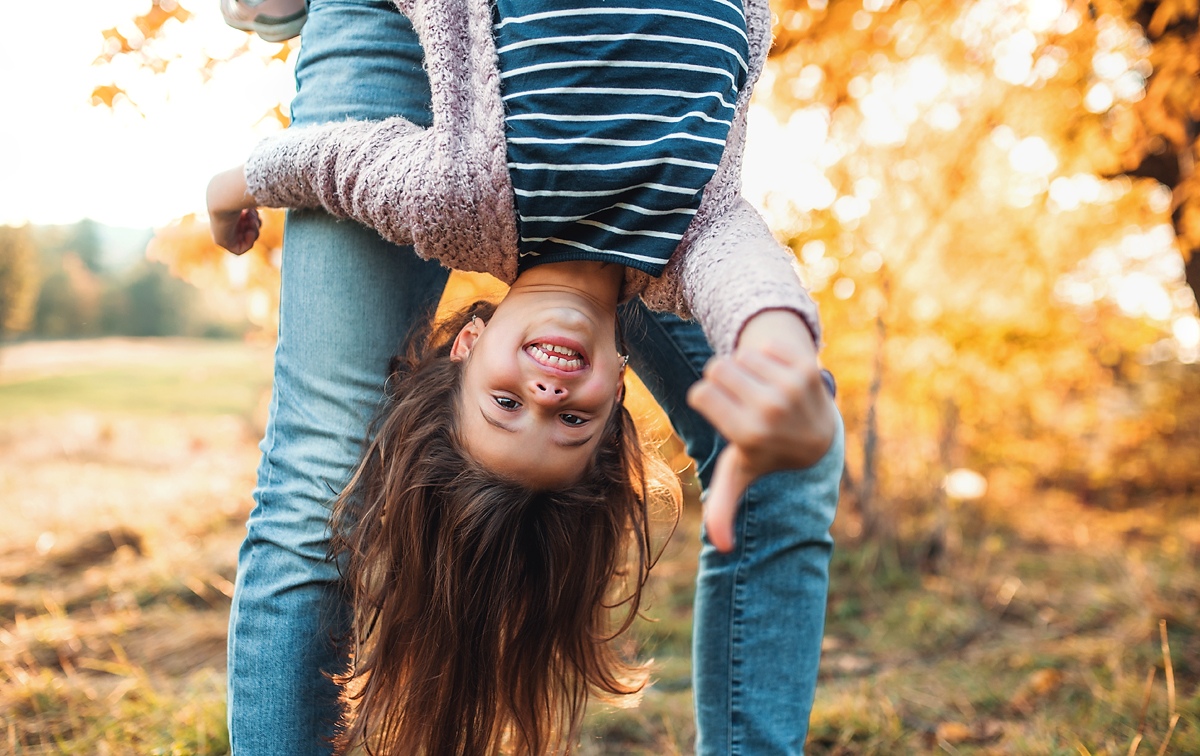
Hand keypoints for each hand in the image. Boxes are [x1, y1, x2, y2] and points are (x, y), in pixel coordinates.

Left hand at [206, 165, 259, 254]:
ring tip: (252, 220)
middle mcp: (222, 218)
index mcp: (226, 205)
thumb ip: (264, 188)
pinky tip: (250, 230)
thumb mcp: (256, 187)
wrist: (225, 193)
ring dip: (254, 231)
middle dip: (255, 223)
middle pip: (244, 228)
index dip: (254, 215)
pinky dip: (249, 242)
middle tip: (255, 215)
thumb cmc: (242, 186)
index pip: (243, 217)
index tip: (255, 208)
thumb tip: (283, 179)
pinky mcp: (220, 240)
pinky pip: (239, 249)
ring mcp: (220, 230)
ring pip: (244, 238)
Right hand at [686, 310, 836, 551]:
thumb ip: (723, 510)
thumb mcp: (740, 476)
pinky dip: (766, 359)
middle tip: (740, 400)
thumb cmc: (766, 452)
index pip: (700, 392)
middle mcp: (771, 410)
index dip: (705, 399)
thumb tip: (722, 549)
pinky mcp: (807, 368)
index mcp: (750, 435)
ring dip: (745, 369)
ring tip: (760, 391)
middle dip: (722, 381)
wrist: (819, 434)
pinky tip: (778, 380)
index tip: (723, 413)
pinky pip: (764, 347)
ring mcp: (791, 387)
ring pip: (740, 355)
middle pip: (717, 368)